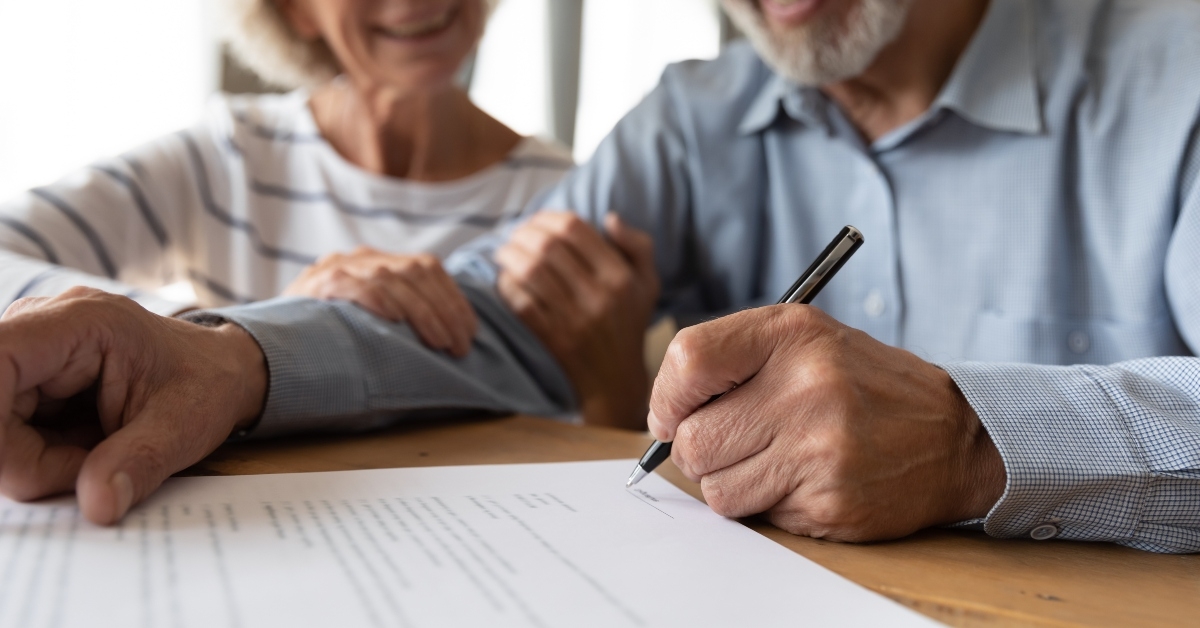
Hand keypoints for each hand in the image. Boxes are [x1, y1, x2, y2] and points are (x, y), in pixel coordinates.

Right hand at [0, 287, 266, 524]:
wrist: (218, 371)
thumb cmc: (205, 385)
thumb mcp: (185, 427)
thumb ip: (139, 463)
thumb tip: (97, 507)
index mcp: (81, 322)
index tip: (20, 472)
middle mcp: (39, 326)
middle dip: (29, 462)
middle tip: (92, 472)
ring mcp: (27, 353)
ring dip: (37, 464)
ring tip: (98, 454)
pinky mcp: (22, 380)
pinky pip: (6, 435)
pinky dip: (39, 458)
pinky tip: (83, 449)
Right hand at [284, 247, 477, 356]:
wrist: (263, 339)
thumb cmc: (326, 336)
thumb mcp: (367, 318)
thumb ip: (400, 315)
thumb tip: (452, 339)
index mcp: (377, 262)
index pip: (428, 267)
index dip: (454, 299)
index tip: (470, 331)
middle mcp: (360, 258)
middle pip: (417, 272)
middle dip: (446, 311)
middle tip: (461, 346)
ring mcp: (338, 266)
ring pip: (393, 278)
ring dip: (423, 313)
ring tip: (441, 343)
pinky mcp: (318, 283)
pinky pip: (356, 285)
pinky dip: (380, 301)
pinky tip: (396, 320)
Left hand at [496, 212, 658, 429]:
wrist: (616, 380)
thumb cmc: (629, 323)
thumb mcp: (648, 283)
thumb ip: (637, 246)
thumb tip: (609, 217)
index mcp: (620, 276)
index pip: (575, 229)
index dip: (548, 217)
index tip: (537, 220)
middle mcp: (599, 296)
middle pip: (548, 246)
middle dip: (523, 233)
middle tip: (514, 234)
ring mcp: (574, 319)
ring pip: (530, 271)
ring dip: (509, 255)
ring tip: (503, 252)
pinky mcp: (554, 338)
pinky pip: (521, 302)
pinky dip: (507, 285)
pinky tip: (505, 278)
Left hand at [648, 305, 1005, 541]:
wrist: (954, 435)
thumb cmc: (862, 385)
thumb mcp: (803, 340)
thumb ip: (730, 360)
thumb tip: (662, 416)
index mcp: (792, 335)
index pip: (688, 361)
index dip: (667, 397)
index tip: (673, 414)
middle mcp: (807, 387)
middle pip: (692, 439)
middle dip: (697, 450)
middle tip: (730, 443)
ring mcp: (820, 448)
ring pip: (715, 487)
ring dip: (731, 483)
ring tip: (772, 460)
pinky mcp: (830, 500)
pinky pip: (756, 515)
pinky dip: (768, 505)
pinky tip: (804, 480)